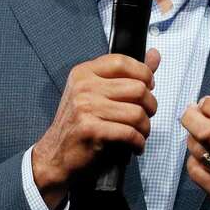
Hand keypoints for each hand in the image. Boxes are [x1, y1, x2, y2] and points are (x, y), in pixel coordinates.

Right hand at [32, 49, 159, 209]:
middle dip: (150, 105)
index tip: (148, 87)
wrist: (55, 155)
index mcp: (84, 73)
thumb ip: (128, 74)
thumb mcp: (97, 93)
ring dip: (146, 127)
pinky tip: (135, 145)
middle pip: (137, 88)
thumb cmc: (80, 124)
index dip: (143, 74)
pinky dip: (138, 142)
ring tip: (141, 133)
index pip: (122, 62)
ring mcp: (85, 108)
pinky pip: (130, 133)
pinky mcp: (91, 130)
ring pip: (137, 113)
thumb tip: (155, 54)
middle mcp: (83, 87)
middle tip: (146, 116)